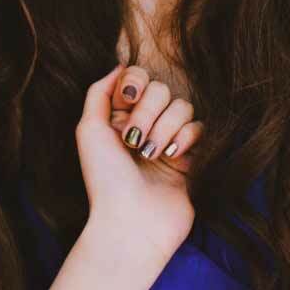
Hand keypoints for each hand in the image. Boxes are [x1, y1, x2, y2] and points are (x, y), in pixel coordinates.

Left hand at [76, 66, 200, 272]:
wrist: (130, 223)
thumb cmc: (105, 179)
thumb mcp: (89, 129)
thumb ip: (99, 92)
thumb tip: (119, 66)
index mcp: (120, 117)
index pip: (138, 78)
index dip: (135, 85)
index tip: (126, 101)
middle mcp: (145, 126)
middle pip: (161, 89)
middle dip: (148, 111)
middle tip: (134, 140)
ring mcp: (169, 141)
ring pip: (183, 106)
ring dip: (165, 127)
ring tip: (151, 154)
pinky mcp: (192, 158)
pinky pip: (200, 128)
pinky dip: (185, 138)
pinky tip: (172, 156)